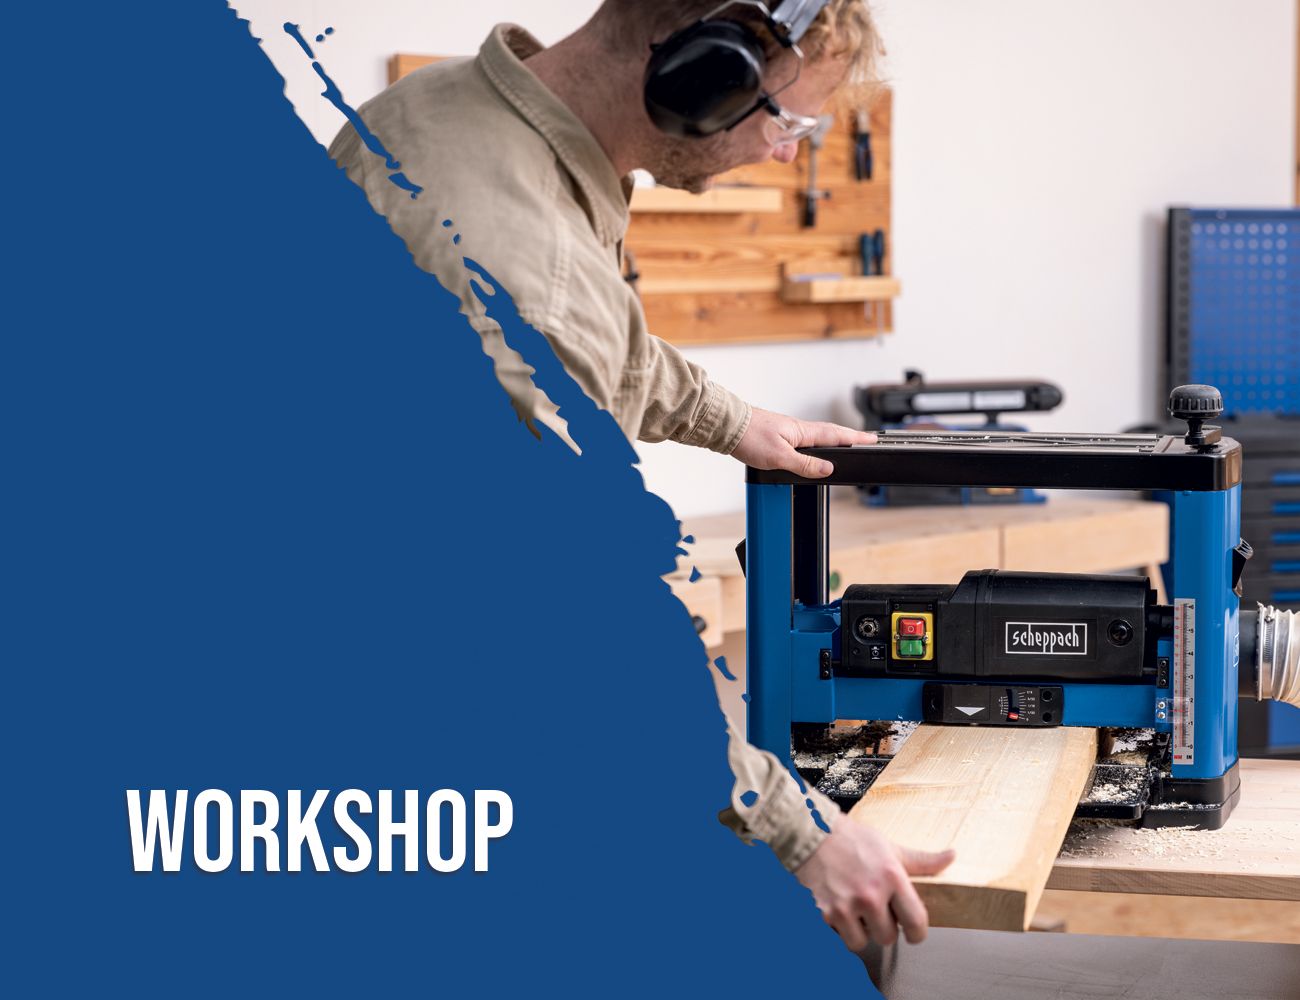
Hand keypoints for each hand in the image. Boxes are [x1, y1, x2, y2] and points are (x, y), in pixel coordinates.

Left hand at [732, 407, 876, 478]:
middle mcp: (798, 429)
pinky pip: (803, 440)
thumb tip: (828, 469)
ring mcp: (787, 431)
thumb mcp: (779, 457)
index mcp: (803, 432)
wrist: (726, 427)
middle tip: (866, 440)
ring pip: (817, 436)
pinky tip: (811, 449)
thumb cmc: (748, 437)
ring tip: (846, 445)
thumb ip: (805, 464)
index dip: (856, 438)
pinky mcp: (777, 435)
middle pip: (831, 433)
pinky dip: (815, 444)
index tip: (873, 439)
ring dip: (834, 439)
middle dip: (850, 437)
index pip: (837, 435)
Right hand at [794, 822, 954, 951]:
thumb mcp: (890, 847)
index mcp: (891, 877)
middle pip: (887, 937)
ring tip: (852, 909)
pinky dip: (836, 927)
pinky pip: (836, 936)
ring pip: (861, 942)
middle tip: (871, 909)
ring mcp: (845, 905)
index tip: (912, 933)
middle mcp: (870, 894)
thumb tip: (951, 856)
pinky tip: (835, 907)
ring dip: (858, 930)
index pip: (916, 923)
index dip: (916, 933)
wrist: (809, 832)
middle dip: (881, 926)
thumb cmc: (851, 839)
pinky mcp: (822, 912)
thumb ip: (922, 860)